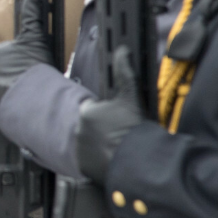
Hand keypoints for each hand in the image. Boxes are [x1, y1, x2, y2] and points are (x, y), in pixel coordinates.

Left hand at [0, 0, 55, 109]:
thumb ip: (31, 17)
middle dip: (17, 72)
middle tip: (31, 75)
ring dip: (15, 85)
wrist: (33, 99)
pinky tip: (24, 97)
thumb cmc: (33, 68)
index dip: (21, 58)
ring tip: (29, 87)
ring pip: (4, 83)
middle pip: (5, 69)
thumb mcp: (35, 38)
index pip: (8, 53)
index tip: (30, 63)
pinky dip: (13, 98)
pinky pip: (4, 98)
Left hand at [74, 46, 145, 184]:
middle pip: (92, 126)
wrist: (138, 163)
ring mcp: (80, 150)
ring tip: (119, 146)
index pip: (94, 108)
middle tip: (121, 133)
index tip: (118, 119)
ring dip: (101, 144)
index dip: (108, 112)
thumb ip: (124, 72)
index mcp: (86, 112)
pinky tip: (114, 157)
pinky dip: (99, 159)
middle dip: (104, 128)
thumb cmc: (133, 129)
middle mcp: (78, 130)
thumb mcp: (130, 97)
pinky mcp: (85, 167)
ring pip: (91, 143)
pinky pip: (90, 160)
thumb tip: (121, 50)